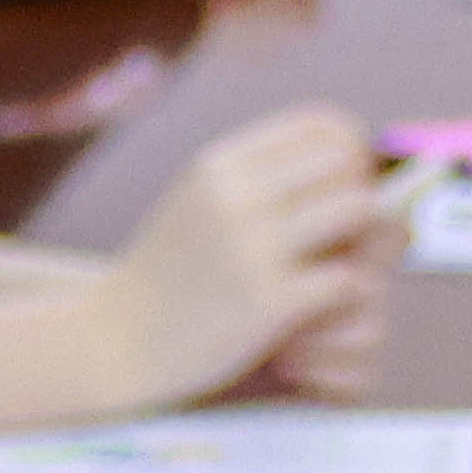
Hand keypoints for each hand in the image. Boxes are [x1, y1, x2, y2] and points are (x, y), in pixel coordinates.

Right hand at [101, 101, 390, 409]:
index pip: (326, 126)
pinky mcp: (268, 303)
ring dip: (359, 240)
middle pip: (349, 163)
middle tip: (338, 235)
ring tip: (332, 265)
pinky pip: (348, 279)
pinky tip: (314, 309)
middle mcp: (235, 197)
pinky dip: (342, 294)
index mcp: (219, 165)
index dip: (349, 153)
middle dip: (356, 195)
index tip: (335, 189)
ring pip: (360, 210)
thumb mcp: (200, 204)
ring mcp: (252, 249)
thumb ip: (262, 177)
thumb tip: (362, 156)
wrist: (109, 346)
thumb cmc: (167, 276)